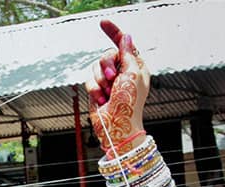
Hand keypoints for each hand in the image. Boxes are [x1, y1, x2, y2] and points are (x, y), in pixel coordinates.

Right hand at [86, 20, 149, 150]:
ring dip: (100, 81)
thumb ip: (128, 54)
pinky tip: (102, 100)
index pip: (123, 44)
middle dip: (106, 65)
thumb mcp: (132, 74)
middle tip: (112, 78)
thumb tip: (126, 37)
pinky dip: (95, 91)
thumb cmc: (130, 103)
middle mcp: (122, 72)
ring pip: (95, 68)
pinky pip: (89, 81)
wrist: (117, 125)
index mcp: (135, 67)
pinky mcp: (97, 91)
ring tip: (108, 93)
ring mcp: (109, 82)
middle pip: (106, 55)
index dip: (113, 32)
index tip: (103, 22)